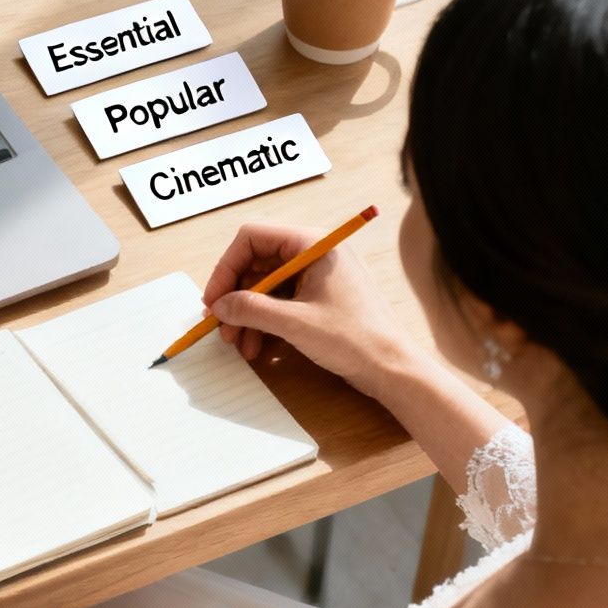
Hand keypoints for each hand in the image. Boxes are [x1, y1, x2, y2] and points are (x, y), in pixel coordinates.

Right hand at [201, 223, 417, 398]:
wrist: (393, 368)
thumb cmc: (357, 339)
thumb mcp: (295, 323)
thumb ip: (252, 309)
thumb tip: (220, 305)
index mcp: (314, 244)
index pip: (253, 238)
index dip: (227, 267)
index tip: (214, 299)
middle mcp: (314, 254)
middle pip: (257, 264)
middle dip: (236, 297)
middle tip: (223, 327)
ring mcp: (318, 277)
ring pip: (266, 287)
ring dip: (248, 315)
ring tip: (240, 344)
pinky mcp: (320, 299)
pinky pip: (281, 302)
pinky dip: (264, 323)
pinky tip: (258, 347)